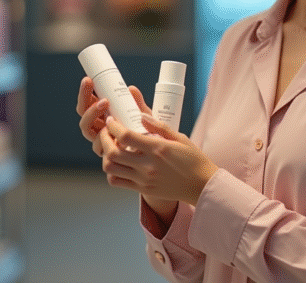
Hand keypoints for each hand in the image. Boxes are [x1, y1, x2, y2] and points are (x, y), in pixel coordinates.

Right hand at [76, 76, 149, 156]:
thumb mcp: (143, 114)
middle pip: (82, 111)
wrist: (150, 151)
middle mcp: (96, 125)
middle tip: (97, 89)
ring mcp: (98, 139)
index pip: (87, 100)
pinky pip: (97, 146)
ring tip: (105, 103)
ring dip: (92, 114)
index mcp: (101, 113)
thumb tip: (131, 89)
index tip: (89, 79)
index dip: (85, 91)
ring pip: (85, 127)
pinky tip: (109, 131)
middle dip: (85, 99)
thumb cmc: (144, 129)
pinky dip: (101, 138)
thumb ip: (138, 103)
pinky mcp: (104, 153)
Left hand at [100, 113, 218, 205]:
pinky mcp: (143, 189)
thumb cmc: (193, 159)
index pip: (125, 136)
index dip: (113, 126)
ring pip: (111, 168)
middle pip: (113, 152)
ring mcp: (144, 179)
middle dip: (104, 138)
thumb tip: (141, 116)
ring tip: (110, 146)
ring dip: (106, 155)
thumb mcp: (180, 138)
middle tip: (106, 131)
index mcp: (158, 149)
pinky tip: (118, 162)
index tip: (112, 120)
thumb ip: (159, 126)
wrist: (201, 186)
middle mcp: (148, 165)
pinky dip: (111, 171)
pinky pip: (117, 181)